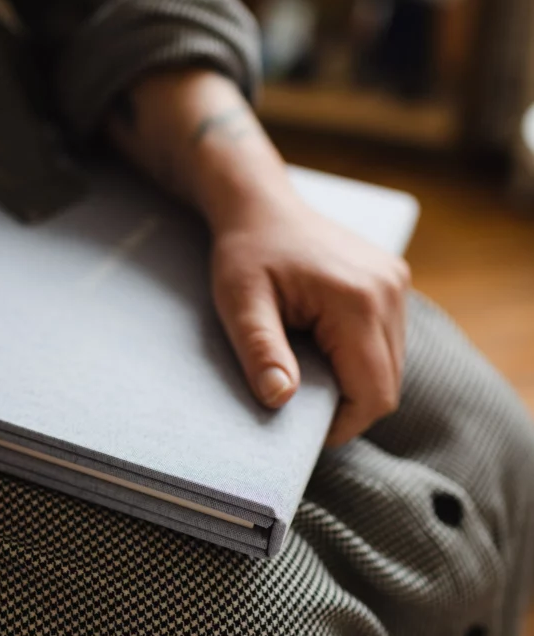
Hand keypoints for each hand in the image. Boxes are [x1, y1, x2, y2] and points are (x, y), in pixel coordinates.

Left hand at [211, 185, 410, 445]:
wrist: (261, 203)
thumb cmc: (245, 251)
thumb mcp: (239, 302)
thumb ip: (261, 350)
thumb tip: (281, 400)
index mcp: (357, 300)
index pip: (373, 392)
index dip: (343, 424)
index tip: (304, 432)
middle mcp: (389, 291)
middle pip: (388, 385)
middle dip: (348, 407)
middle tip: (303, 407)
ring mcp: (396, 284)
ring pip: (392, 366)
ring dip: (356, 382)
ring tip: (311, 372)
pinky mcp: (394, 280)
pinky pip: (390, 341)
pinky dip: (362, 359)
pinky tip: (325, 348)